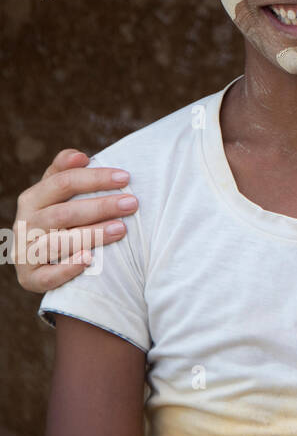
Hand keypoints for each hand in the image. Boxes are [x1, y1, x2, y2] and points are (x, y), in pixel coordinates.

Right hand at [11, 149, 136, 293]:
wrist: (44, 259)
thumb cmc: (63, 217)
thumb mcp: (60, 192)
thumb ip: (66, 171)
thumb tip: (80, 156)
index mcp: (33, 199)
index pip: (62, 182)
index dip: (94, 178)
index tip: (126, 177)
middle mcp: (25, 225)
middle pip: (63, 213)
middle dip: (100, 207)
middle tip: (132, 203)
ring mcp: (25, 253)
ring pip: (56, 243)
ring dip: (91, 235)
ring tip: (122, 229)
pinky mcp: (30, 278)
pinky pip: (47, 277)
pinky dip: (67, 268)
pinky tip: (89, 259)